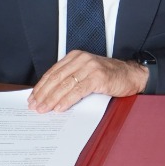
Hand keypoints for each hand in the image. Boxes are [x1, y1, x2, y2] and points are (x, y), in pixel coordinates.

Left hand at [27, 52, 149, 112]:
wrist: (132, 75)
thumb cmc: (109, 76)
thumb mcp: (86, 73)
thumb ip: (71, 79)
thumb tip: (49, 95)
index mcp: (76, 56)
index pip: (53, 72)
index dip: (41, 86)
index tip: (32, 98)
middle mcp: (82, 59)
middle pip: (57, 78)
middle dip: (44, 94)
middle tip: (35, 106)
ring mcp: (90, 67)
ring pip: (65, 85)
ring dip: (52, 99)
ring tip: (44, 109)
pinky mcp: (98, 77)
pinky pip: (78, 90)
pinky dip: (67, 100)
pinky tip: (60, 108)